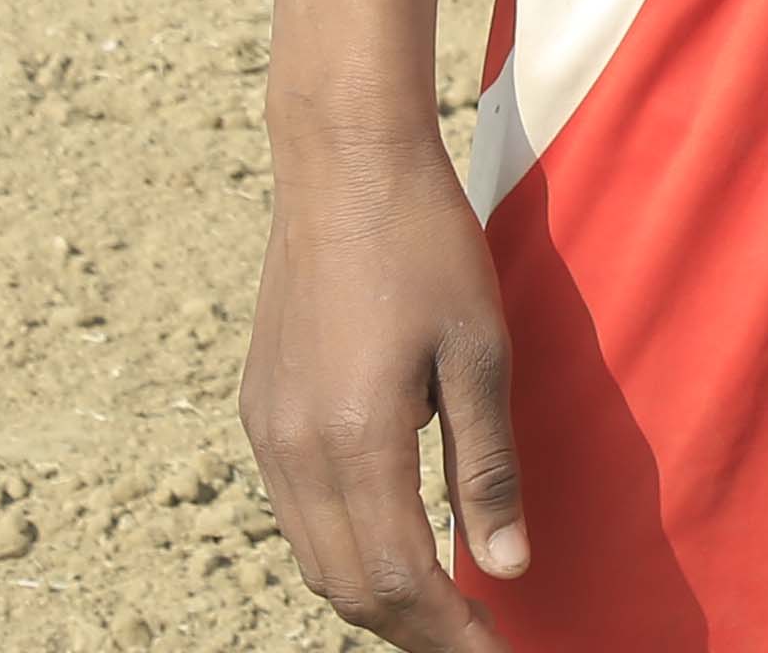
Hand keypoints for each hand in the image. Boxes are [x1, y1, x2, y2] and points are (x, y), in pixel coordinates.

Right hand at [243, 142, 530, 647]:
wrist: (343, 162)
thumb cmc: (426, 244)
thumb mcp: (480, 352)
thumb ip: (488, 467)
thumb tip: (507, 569)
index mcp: (354, 440)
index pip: (402, 583)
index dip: (455, 635)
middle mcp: (295, 449)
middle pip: (349, 590)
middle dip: (416, 633)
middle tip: (481, 641)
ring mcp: (268, 431)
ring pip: (315, 560)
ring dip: (377, 599)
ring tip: (445, 607)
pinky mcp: (260, 409)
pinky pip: (295, 515)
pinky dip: (343, 551)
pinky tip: (393, 541)